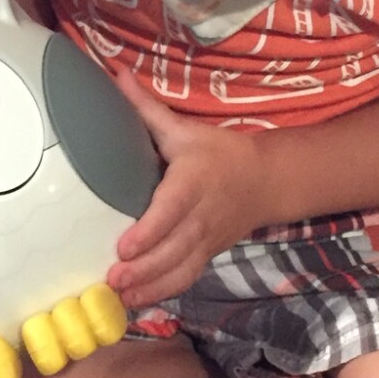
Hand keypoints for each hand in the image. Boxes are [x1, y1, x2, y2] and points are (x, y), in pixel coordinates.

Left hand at [107, 68, 267, 306]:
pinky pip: (187, 278)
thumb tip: (115, 75)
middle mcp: (201, 216)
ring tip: (120, 297)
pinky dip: (164, 292)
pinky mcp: (207, 255)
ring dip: (151, 287)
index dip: (149, 232)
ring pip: (180, 270)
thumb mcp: (184, 129)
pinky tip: (137, 302)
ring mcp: (206, 240)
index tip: (123, 247)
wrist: (266, 181)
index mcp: (193, 183)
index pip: (171, 211)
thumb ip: (146, 109)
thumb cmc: (218, 153)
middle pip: (173, 249)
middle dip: (144, 269)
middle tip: (112, 280)